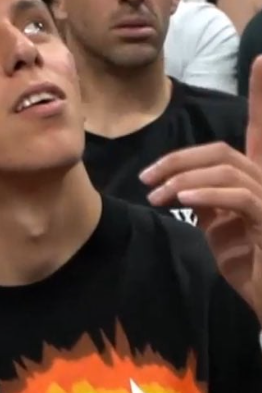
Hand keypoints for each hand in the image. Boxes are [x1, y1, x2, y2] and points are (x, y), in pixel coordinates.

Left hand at [140, 57, 261, 321]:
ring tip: (156, 197)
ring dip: (182, 179)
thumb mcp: (218, 228)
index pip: (259, 129)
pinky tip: (180, 201)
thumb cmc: (248, 265)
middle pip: (221, 150)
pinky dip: (204, 194)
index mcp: (256, 180)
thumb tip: (182, 185)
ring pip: (226, 168)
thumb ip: (205, 200)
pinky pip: (237, 195)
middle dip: (178, 159)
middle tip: (146, 179)